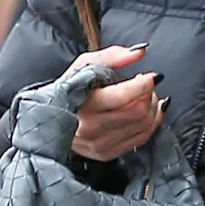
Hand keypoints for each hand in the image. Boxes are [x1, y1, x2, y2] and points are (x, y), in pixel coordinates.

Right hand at [68, 45, 164, 161]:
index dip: (144, 84)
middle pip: (137, 111)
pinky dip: (152, 123)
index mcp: (82, 103)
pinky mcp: (106, 153)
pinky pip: (141, 138)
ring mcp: (98, 143)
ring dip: (152, 108)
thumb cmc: (70, 89)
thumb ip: (113, 56)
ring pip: (143, 125)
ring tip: (146, 97)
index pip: (124, 96)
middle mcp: (90, 127)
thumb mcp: (85, 65)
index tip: (151, 76)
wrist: (51, 118)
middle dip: (149, 94)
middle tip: (147, 86)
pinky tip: (148, 112)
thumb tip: (139, 52)